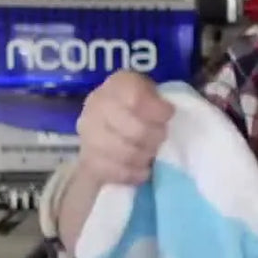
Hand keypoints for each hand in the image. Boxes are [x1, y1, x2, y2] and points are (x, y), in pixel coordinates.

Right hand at [74, 71, 174, 185]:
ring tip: (150, 154)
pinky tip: (141, 170)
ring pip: (124, 153)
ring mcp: (88, 133)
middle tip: (160, 139)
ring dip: (144, 156)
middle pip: (134, 130)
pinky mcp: (87, 159)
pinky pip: (113, 171)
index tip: (169, 116)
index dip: (158, 111)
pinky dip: (132, 174)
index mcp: (118, 84)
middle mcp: (97, 104)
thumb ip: (158, 99)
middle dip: (154, 137)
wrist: (111, 127)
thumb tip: (168, 114)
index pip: (136, 99)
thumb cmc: (140, 108)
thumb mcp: (152, 93)